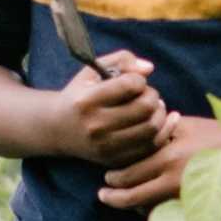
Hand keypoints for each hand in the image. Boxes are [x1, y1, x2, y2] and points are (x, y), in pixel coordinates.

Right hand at [58, 50, 167, 168]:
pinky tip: (157, 121)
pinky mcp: (115, 160)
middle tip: (147, 95)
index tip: (134, 82)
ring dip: (160, 114)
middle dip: (153, 96)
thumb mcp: (93, 71)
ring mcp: (105, 147)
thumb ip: (122, 59)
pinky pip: (151, 147)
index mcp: (86, 101)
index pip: (131, 85)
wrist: (58, 129)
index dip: (139, 79)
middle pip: (145, 108)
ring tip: (152, 108)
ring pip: (152, 129)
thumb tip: (149, 69)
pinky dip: (161, 132)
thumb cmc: (80, 94)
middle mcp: (95, 126)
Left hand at [93, 110, 220, 212]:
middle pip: (133, 197)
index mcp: (168, 157)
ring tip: (124, 200)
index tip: (107, 178)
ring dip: (134, 206)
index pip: (129, 174)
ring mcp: (185, 198)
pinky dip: (155, 213)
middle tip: (105, 195)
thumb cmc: (218, 135)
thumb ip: (160, 131)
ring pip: (149, 210)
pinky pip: (168, 216)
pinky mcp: (197, 208)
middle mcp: (173, 181)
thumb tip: (138, 134)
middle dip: (115, 197)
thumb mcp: (187, 125)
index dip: (113, 179)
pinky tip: (149, 207)